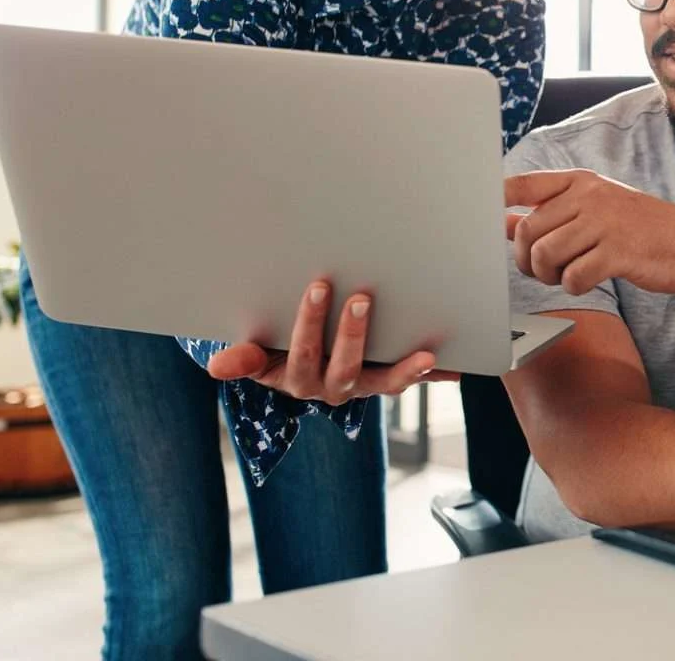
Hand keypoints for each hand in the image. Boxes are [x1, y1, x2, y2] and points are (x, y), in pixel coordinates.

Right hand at [206, 281, 458, 405]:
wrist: (301, 369)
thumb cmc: (278, 349)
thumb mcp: (259, 354)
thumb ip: (245, 357)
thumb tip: (216, 365)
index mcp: (297, 379)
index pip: (302, 352)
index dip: (309, 323)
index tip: (319, 286)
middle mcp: (332, 388)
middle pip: (344, 366)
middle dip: (352, 333)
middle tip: (362, 298)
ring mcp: (364, 386)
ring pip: (385, 383)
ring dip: (406, 370)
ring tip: (427, 355)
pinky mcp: (387, 381)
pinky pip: (413, 380)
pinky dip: (436, 374)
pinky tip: (458, 367)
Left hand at [505, 170, 674, 296]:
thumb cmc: (636, 229)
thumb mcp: (593, 211)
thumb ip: (549, 214)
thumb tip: (502, 222)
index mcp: (580, 182)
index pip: (525, 184)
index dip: (496, 199)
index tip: (482, 216)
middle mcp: (590, 196)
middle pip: (528, 229)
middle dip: (524, 258)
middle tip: (538, 270)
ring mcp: (605, 222)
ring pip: (546, 254)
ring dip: (547, 275)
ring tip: (563, 276)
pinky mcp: (618, 252)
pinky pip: (574, 276)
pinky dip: (573, 286)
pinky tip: (585, 282)